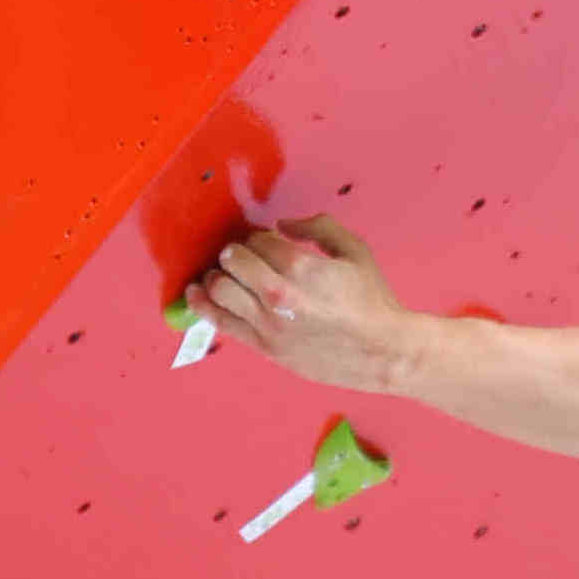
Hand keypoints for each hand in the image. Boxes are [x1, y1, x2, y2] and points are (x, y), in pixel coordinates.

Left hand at [201, 216, 415, 393]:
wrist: (382, 351)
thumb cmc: (372, 301)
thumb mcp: (355, 252)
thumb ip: (319, 228)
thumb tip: (282, 226)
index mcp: (302, 267)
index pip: (259, 241)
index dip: (260, 237)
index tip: (266, 242)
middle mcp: (278, 293)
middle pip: (233, 261)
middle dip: (236, 253)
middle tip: (244, 257)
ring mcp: (267, 322)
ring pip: (219, 289)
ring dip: (217, 275)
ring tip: (223, 274)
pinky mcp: (263, 346)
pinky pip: (220, 321)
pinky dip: (201, 304)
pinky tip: (196, 292)